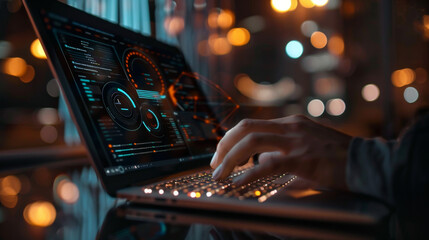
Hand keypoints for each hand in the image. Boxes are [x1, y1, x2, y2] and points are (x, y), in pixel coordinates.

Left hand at [210, 115, 351, 189]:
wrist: (367, 162)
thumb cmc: (339, 158)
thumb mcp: (308, 146)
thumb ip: (284, 151)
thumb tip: (261, 163)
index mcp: (291, 122)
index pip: (251, 124)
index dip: (231, 138)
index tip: (221, 154)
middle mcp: (291, 126)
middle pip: (245, 128)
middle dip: (224, 145)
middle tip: (214, 163)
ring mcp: (296, 140)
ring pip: (251, 142)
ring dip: (229, 159)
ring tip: (219, 175)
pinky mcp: (303, 158)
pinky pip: (268, 165)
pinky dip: (248, 174)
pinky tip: (237, 183)